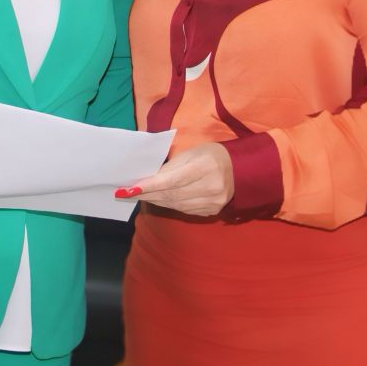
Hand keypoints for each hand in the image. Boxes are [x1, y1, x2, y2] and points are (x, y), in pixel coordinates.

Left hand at [120, 143, 234, 216]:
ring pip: (176, 205)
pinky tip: (158, 200)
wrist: (238, 169)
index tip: (129, 188)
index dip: (149, 186)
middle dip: (147, 194)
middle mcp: (211, 186)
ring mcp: (213, 202)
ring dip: (155, 201)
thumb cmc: (210, 155)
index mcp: (206, 166)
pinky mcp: (212, 211)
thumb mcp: (191, 153)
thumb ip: (170, 166)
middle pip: (172, 194)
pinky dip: (168, 205)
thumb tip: (147, 179)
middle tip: (128, 193)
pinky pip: (184, 210)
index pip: (172, 179)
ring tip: (140, 196)